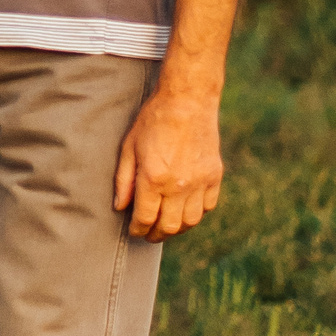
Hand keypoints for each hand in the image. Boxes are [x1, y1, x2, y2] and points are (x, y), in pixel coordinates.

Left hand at [113, 84, 223, 238]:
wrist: (188, 101)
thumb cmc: (153, 121)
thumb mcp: (129, 147)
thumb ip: (124, 180)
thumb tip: (121, 207)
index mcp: (153, 178)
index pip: (145, 218)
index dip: (137, 229)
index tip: (134, 231)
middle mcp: (179, 185)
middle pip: (168, 226)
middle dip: (155, 234)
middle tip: (148, 233)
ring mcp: (200, 182)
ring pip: (190, 222)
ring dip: (177, 228)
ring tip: (166, 224)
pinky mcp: (215, 176)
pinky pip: (208, 207)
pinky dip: (196, 214)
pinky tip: (185, 209)